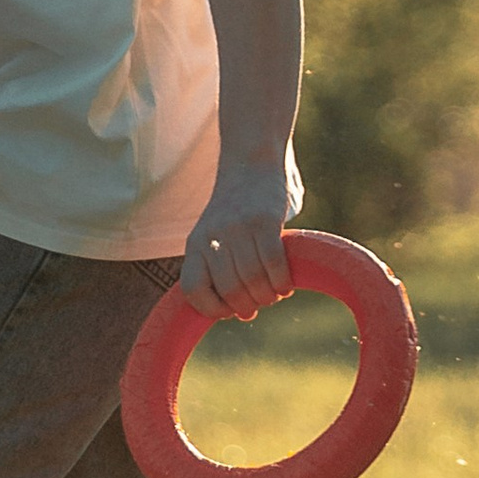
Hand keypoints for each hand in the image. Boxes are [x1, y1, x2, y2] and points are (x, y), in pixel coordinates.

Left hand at [181, 162, 293, 319]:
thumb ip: (220, 270)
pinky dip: (282, 283)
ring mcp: (239, 229)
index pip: (193, 290)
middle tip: (261, 302)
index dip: (212, 309)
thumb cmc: (235, 209)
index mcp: (196, 244)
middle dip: (248, 306)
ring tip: (275, 294)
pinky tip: (286, 285)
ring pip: (253, 281)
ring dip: (268, 297)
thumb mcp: (213, 235)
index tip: (230, 310)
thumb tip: (241, 314)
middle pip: (231, 290)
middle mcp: (213, 238)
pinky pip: (274, 264)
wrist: (249, 163)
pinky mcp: (264, 221)